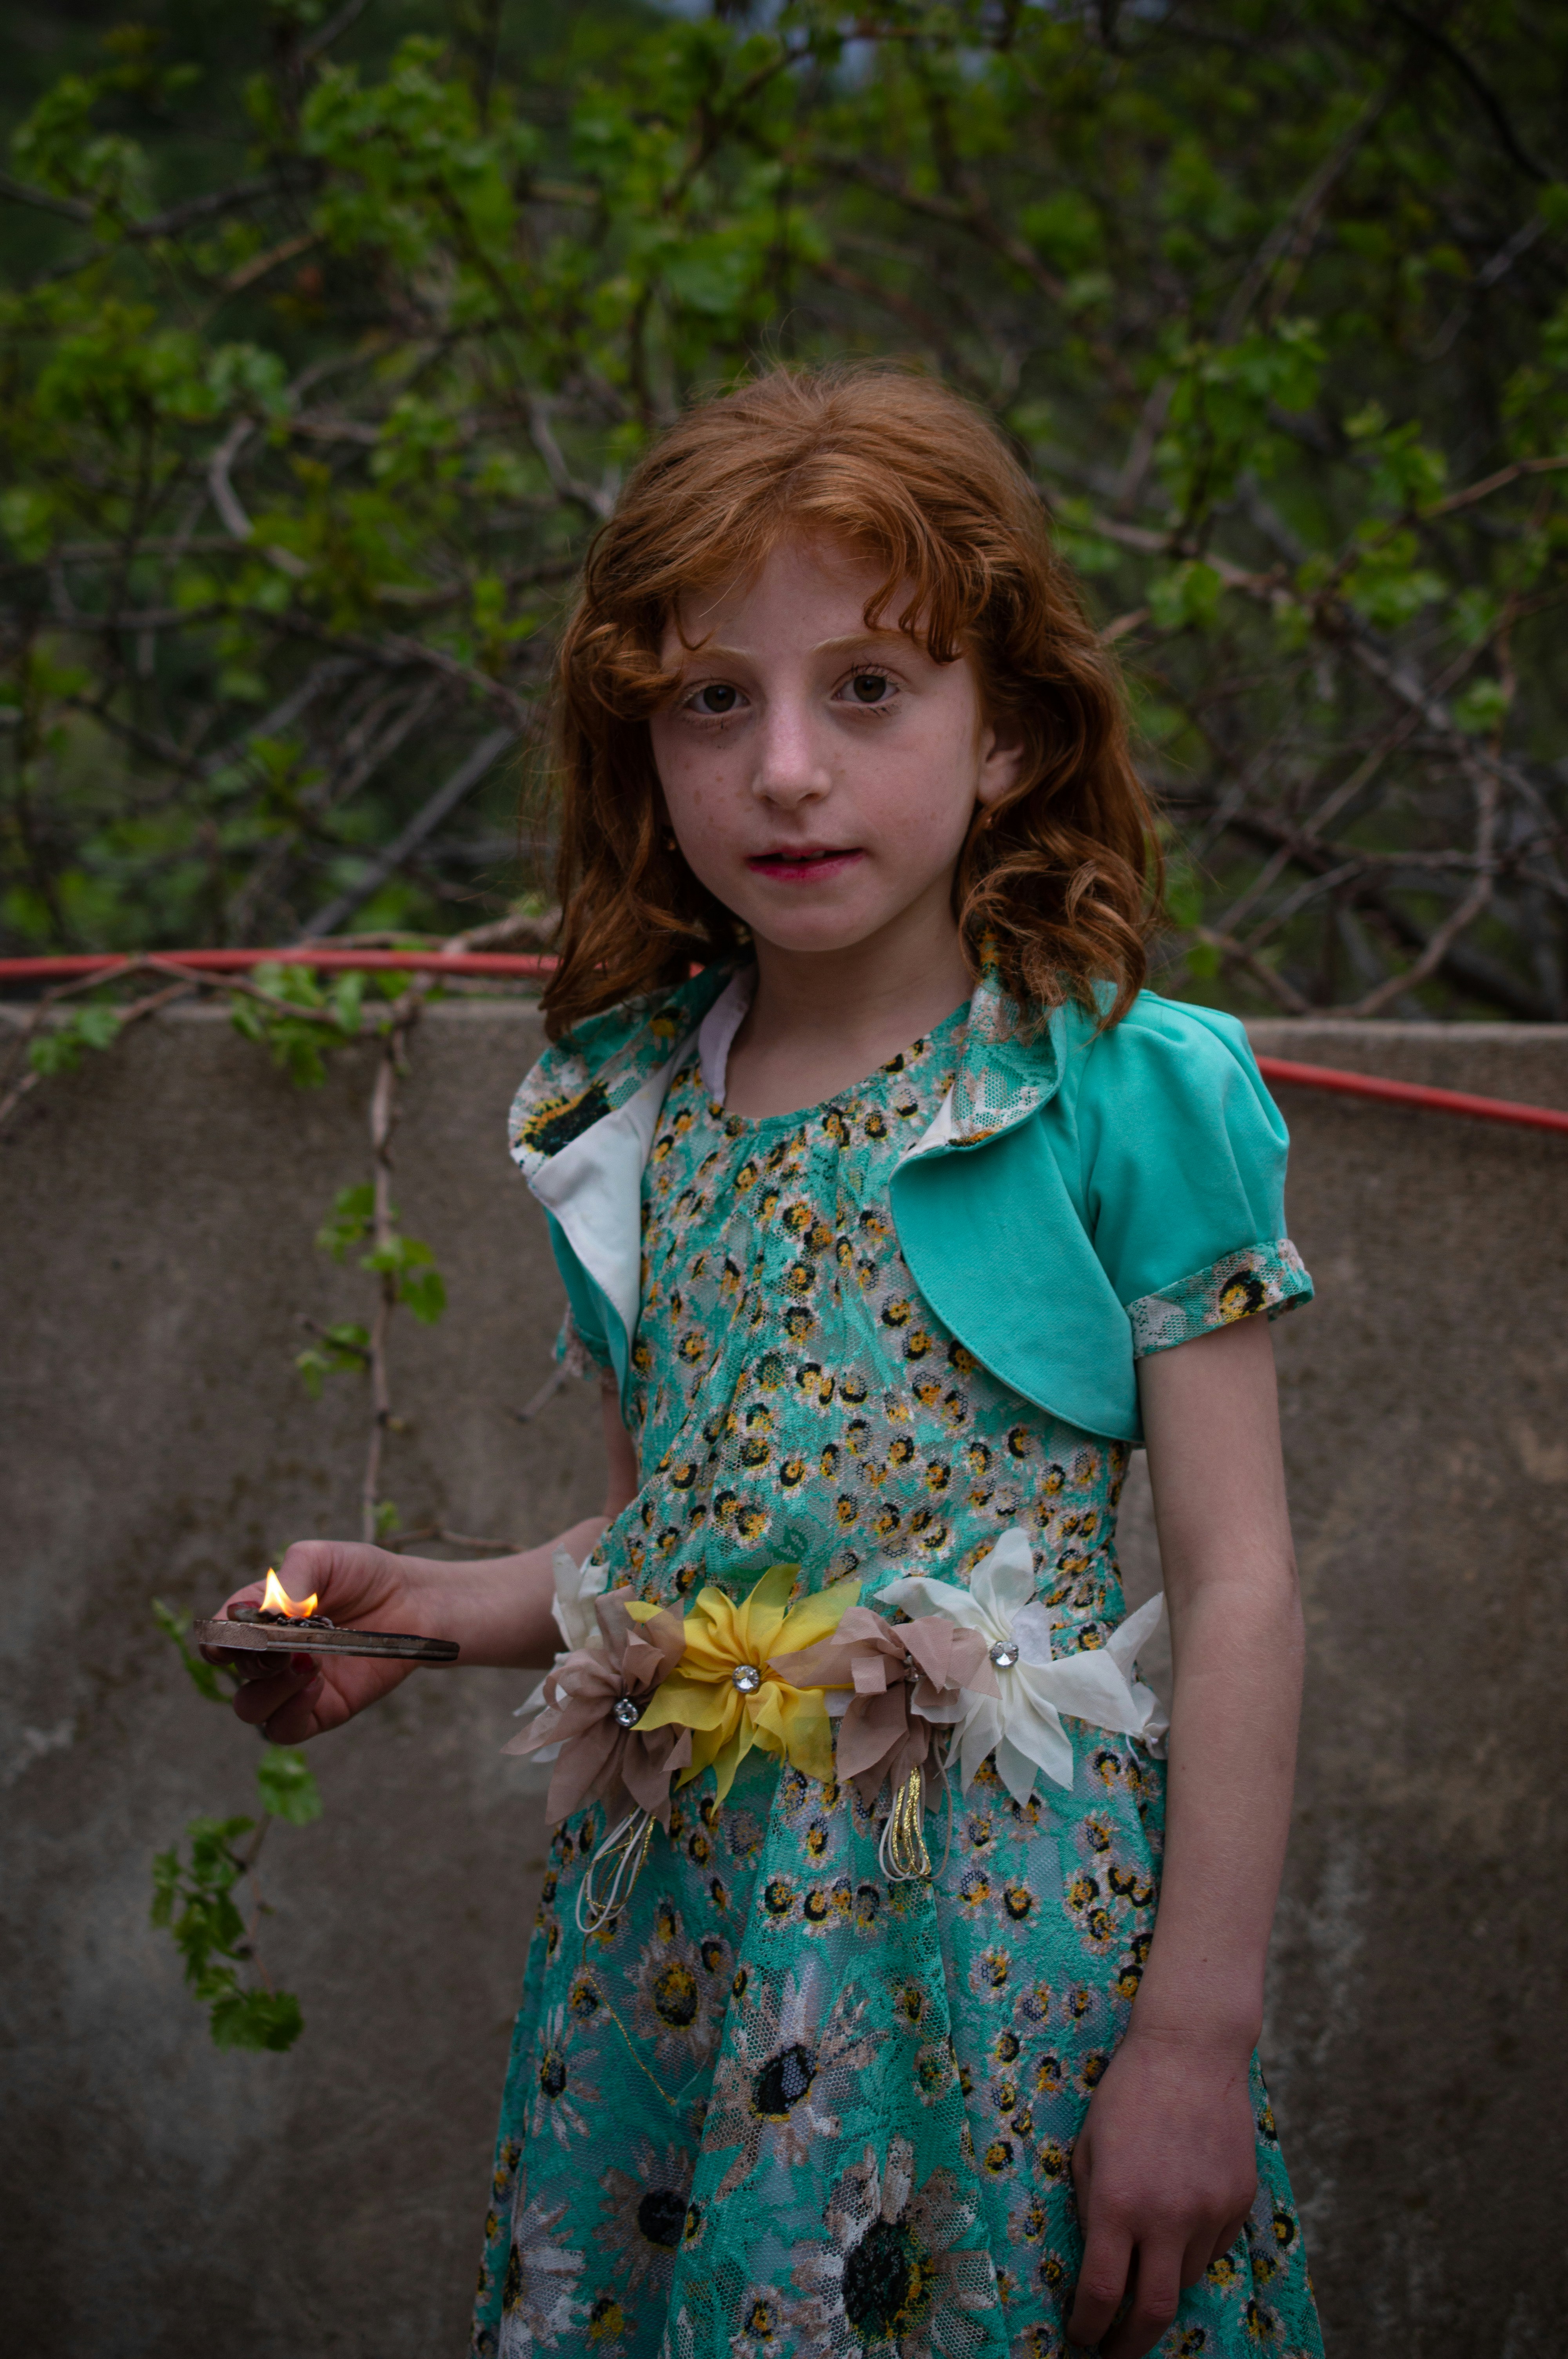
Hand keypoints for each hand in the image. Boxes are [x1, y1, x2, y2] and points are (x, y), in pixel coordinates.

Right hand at [203, 1538, 456, 1746]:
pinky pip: (284, 1730)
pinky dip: (290, 1712)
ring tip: (306, 1662)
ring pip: (251, 1707)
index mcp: (261, 1616)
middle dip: (251, 1659)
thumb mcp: (325, 1561)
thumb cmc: (366, 1576)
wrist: (416, 1603)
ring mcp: (293, 1685)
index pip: (221, 1634)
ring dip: (269, 1689)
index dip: (217, 1638)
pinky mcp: (321, 1709)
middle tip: (284, 1644)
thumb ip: (291, 1580)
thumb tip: (264, 1611)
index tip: (226, 1638)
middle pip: (234, 1671)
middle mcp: (272, 1653)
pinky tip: (315, 1683)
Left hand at [1065, 2025, 1256, 2356]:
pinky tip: (1178, 2230)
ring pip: (1186, 2281)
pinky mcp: (1239, 2201)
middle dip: (1131, 2344)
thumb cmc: (1128, 2094)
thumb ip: (1092, 2209)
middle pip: (1155, 2311)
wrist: (1190, 2051)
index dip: (1089, 2326)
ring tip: (1145, 2275)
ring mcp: (1210, 2212)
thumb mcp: (1088, 2149)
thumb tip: (1098, 2262)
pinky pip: (1214, 2249)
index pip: (1104, 2293)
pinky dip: (1192, 2253)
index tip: (1081, 2336)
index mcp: (1120, 2203)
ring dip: (1162, 2288)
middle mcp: (1168, 2217)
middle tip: (1115, 2351)